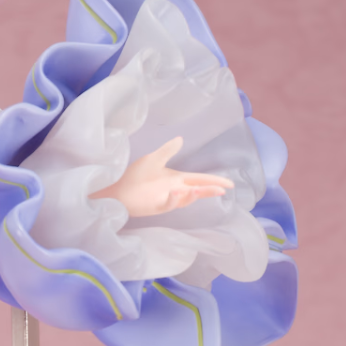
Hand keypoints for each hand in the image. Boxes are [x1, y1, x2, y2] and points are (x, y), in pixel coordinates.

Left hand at [93, 137, 233, 218]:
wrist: (117, 189)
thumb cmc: (135, 176)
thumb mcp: (154, 159)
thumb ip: (168, 150)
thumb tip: (181, 138)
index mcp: (176, 179)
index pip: (199, 179)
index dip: (214, 181)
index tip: (229, 183)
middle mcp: (174, 190)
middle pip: (196, 190)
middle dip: (209, 190)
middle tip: (223, 190)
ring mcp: (165, 200)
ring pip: (184, 199)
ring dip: (193, 195)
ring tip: (199, 189)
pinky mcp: (155, 207)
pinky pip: (166, 204)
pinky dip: (172, 200)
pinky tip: (175, 193)